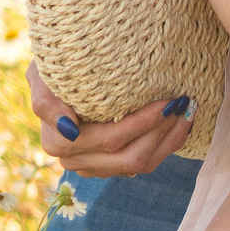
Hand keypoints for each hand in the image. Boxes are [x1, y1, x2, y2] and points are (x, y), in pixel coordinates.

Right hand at [26, 61, 193, 177]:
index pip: (111, 139)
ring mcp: (95, 166)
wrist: (61, 69)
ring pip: (140, 165)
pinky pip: (145, 163)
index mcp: (59, 141)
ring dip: (169, 139)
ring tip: (187, 111)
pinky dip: (167, 144)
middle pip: (129, 156)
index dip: (142, 123)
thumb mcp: (42, 73)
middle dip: (161, 130)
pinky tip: (182, 123)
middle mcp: (75, 160)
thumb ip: (47, 100)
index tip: (166, 101)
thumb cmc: (54, 65)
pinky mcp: (111, 164)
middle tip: (183, 102)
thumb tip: (69, 131)